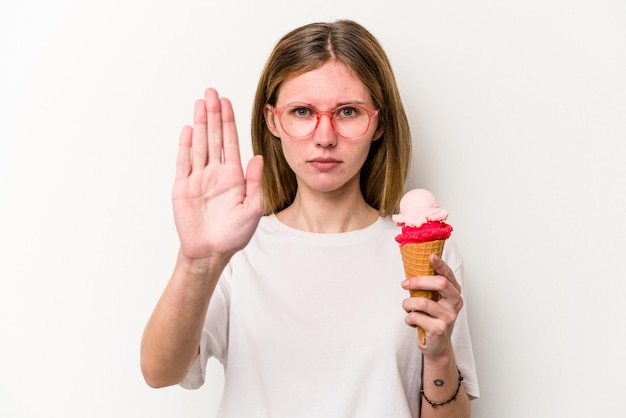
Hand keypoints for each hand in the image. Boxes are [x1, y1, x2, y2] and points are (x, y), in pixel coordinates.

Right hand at [172, 88, 263, 264]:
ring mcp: (198, 178)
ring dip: (200, 124)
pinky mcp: (183, 187)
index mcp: (233, 176)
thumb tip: (257, 157)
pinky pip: (184, 162)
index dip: (228, 121)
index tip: (226, 102)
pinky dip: (185, 145)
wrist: (210, 252)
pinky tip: (188, 129)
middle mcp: (215, 173)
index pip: (230, 142)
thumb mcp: (252, 208)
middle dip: (213, 114)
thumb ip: (255, 182)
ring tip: (200, 103)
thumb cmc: (234, 235)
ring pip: (199, 144)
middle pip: (214, 137)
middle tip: (211, 92)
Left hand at [401, 254, 463, 358]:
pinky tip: (412, 321)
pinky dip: (408, 318)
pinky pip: (416, 317)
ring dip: (408, 304)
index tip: (430, 255)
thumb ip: (428, 286)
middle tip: (404, 284)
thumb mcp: (434, 300)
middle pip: (440, 283)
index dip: (440, 264)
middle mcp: (455, 303)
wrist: (436, 345)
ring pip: (422, 302)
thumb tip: (413, 266)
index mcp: (454, 292)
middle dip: (418, 281)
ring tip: (407, 307)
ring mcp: (448, 317)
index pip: (448, 275)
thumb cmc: (432, 318)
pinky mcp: (439, 329)